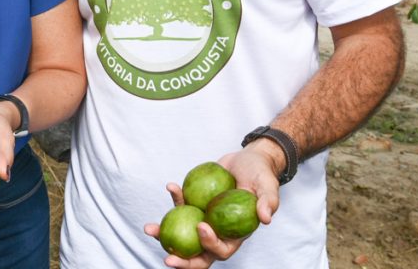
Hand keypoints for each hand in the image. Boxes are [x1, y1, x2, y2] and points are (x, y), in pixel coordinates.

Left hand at [143, 147, 281, 267]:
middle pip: (198, 253)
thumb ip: (268, 202)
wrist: (249, 159)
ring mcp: (205, 219)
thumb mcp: (268, 186)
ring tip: (149, 229)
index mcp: (235, 234)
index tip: (201, 227)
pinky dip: (175, 198)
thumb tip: (265, 219)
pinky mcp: (196, 204)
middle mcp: (218, 231)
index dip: (210, 245)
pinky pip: (182, 206)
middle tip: (167, 257)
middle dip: (182, 260)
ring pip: (182, 233)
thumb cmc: (260, 174)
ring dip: (164, 234)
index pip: (222, 250)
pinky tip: (170, 186)